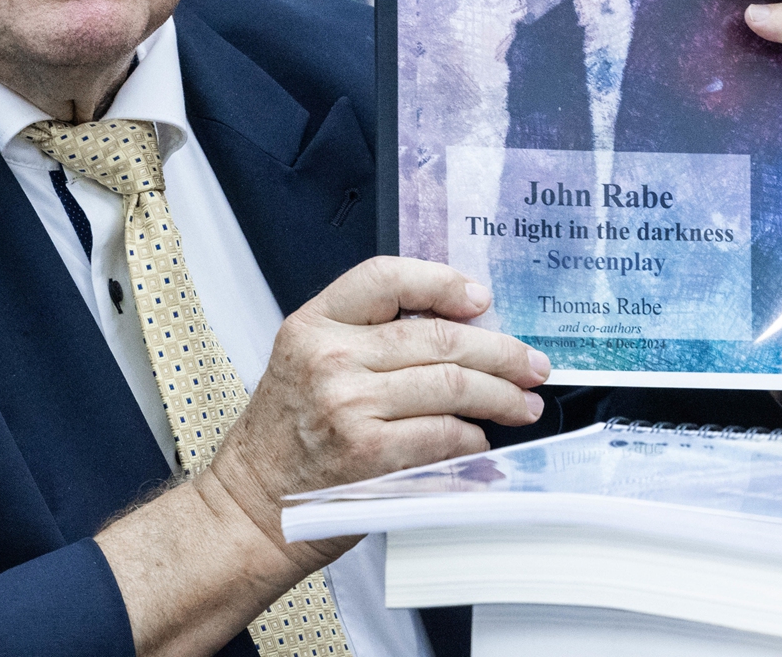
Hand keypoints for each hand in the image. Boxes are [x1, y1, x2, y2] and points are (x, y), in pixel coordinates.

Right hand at [96, 257, 549, 656]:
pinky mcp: (370, 454)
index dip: (441, 281)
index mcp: (313, 324)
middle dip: (499, 350)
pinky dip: (474, 439)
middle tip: (530, 363)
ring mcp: (351, 405)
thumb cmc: (283, 437)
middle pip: (437, 336)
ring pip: (452, 384)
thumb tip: (454, 328)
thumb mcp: (305, 361)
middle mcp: (331, 356)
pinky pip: (444, 435)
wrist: (250, 505)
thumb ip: (364, 337)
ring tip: (524, 403)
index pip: (385, 277)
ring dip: (501, 395)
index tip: (479, 299)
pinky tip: (483, 441)